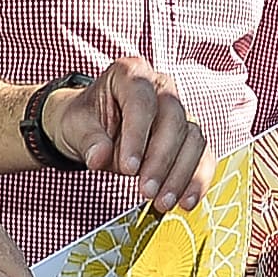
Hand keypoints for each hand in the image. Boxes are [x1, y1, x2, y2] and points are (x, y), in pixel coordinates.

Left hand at [45, 57, 210, 211]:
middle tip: (145, 191)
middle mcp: (160, 87)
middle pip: (174, 119)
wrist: (93, 130)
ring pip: (193, 138)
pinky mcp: (189, 136)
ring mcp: (179, 111)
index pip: (141, 100)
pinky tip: (185, 202)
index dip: (138, 135)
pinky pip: (202, 156)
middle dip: (161, 159)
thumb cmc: (84, 121)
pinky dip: (196, 180)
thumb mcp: (75, 127)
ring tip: (162, 202)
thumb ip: (88, 140)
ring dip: (181, 174)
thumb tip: (99, 158)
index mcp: (130, 73)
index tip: (129, 168)